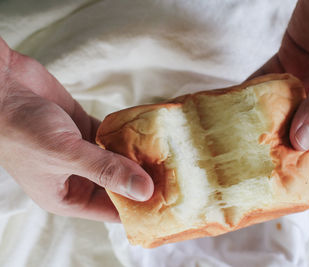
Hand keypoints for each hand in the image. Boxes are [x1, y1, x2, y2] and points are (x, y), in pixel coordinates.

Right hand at [0, 38, 153, 221]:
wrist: (0, 86)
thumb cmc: (21, 128)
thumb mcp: (65, 154)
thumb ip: (106, 171)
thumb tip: (145, 191)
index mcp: (67, 196)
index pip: (111, 210)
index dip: (139, 207)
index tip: (169, 202)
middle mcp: (77, 177)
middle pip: (119, 184)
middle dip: (144, 179)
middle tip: (178, 175)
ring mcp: (83, 152)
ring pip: (118, 158)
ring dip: (139, 155)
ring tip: (171, 154)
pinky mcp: (85, 128)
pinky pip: (113, 135)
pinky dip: (129, 134)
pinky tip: (149, 132)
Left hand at [249, 0, 308, 150]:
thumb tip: (298, 141)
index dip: (298, 153)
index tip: (274, 167)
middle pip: (295, 123)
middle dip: (274, 135)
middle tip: (247, 151)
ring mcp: (304, 77)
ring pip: (279, 102)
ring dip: (260, 113)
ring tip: (236, 131)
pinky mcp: (288, 59)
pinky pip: (268, 78)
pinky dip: (254, 88)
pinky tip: (236, 101)